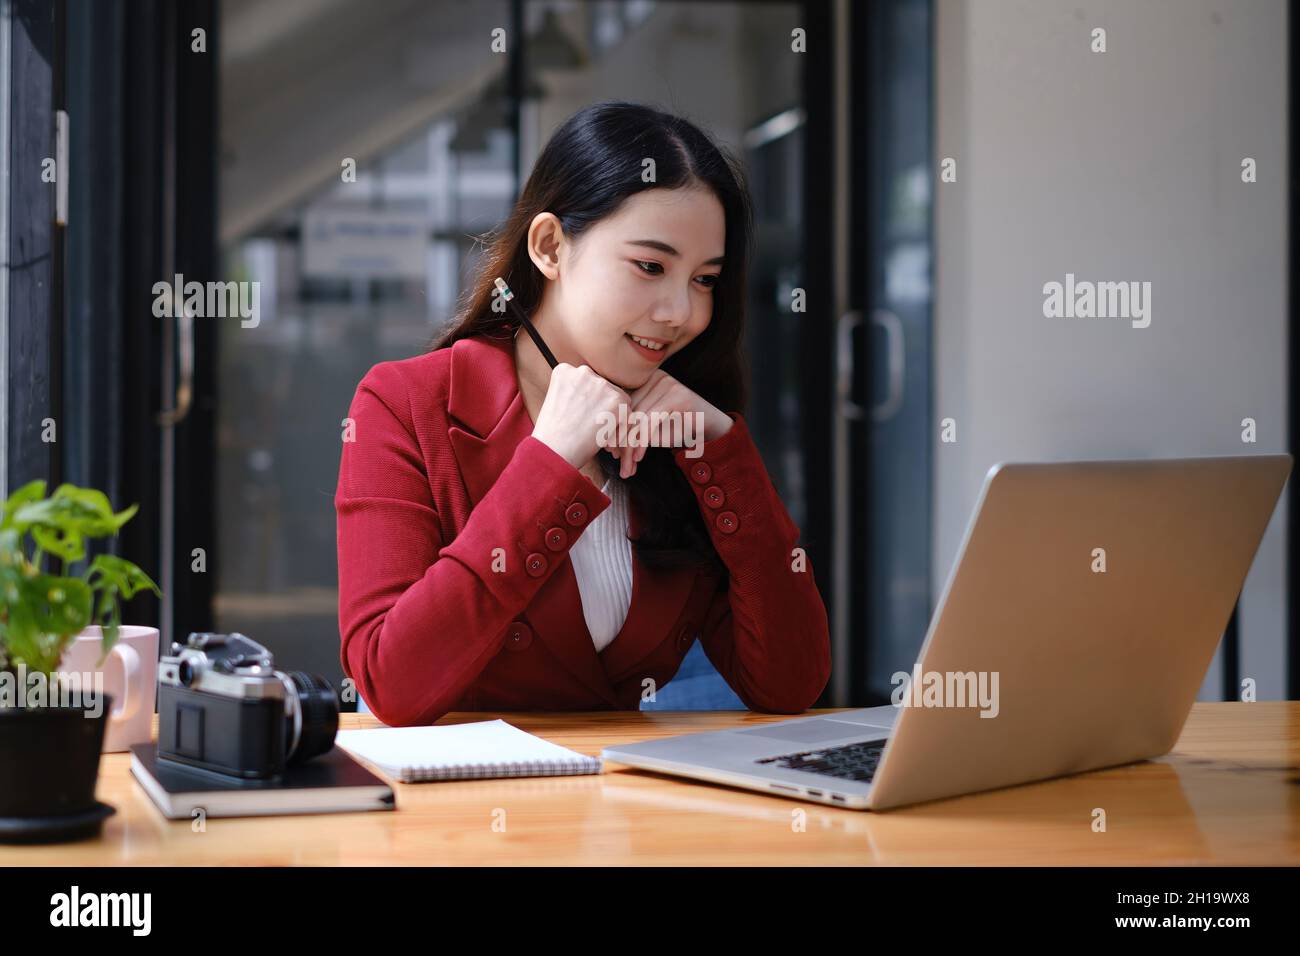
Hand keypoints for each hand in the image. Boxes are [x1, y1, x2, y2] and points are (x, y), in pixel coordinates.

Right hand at [531, 363, 631, 471]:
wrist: (554, 451)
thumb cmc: (553, 435)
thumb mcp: (556, 402)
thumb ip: (574, 393)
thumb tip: (596, 397)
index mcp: (566, 371)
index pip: (587, 383)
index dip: (589, 402)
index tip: (581, 417)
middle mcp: (584, 372)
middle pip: (604, 389)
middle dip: (602, 408)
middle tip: (591, 427)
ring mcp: (601, 384)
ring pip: (618, 400)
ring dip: (613, 417)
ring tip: (597, 434)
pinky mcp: (617, 400)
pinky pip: (628, 413)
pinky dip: (621, 428)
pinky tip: (606, 439)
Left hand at [616, 370, 732, 477]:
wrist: (713, 429)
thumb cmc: (679, 429)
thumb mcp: (651, 429)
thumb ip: (631, 430)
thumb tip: (606, 443)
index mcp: (644, 380)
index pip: (621, 406)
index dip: (612, 429)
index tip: (608, 451)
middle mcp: (654, 378)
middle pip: (628, 412)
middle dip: (620, 441)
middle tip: (616, 462)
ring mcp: (667, 385)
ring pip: (637, 419)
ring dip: (630, 447)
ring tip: (627, 467)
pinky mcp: (678, 396)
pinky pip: (651, 422)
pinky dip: (642, 442)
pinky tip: (639, 458)